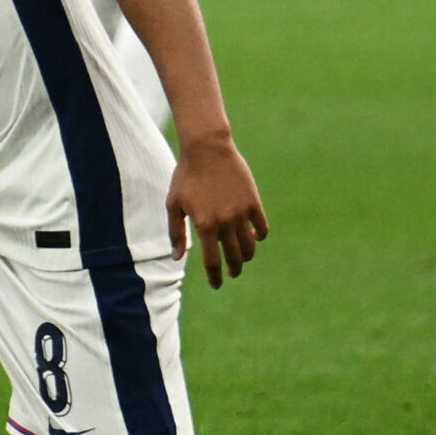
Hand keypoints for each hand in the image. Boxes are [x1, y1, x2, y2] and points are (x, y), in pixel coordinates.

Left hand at [166, 131, 269, 287]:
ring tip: (241, 259)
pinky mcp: (254, 202)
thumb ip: (176, 233)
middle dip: (233, 270)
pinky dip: (259, 237)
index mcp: (204, 226)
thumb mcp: (174, 204)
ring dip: (246, 257)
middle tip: (231, 274)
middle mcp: (226, 223)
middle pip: (234, 257)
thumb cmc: (186, 176)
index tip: (216, 285)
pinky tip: (253, 238)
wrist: (207, 149)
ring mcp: (242, 213)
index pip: (212, 262)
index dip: (215, 277)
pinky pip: (262, 228)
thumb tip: (177, 258)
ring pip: (250, 246)